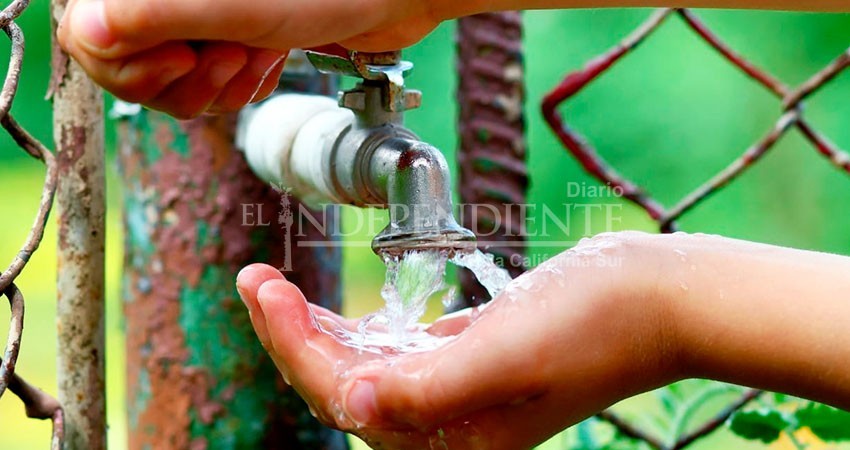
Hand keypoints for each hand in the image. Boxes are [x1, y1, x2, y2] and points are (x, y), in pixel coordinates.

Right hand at [56, 0, 467, 117]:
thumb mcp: (233, 6)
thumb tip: (89, 30)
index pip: (87, 36)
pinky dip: (239, 86)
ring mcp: (195, 16)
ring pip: (170, 84)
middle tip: (233, 53)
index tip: (184, 58)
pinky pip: (208, 86)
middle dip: (185, 78)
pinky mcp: (225, 37)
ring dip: (218, 84)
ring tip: (257, 53)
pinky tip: (268, 61)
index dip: (128, 63)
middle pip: (126, 67)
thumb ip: (155, 13)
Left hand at [236, 232, 675, 448]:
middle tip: (253, 278)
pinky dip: (361, 332)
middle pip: (346, 385)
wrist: (659, 298)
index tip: (263, 287)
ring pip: (366, 369)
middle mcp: (452, 425)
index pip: (347, 397)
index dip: (295, 345)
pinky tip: (337, 312)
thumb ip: (428, 386)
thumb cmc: (595, 322)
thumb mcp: (509, 352)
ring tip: (274, 289)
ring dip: (318, 331)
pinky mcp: (473, 359)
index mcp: (454, 438)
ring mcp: (462, 391)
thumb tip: (351, 402)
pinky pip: (398, 353)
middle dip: (293, 335)